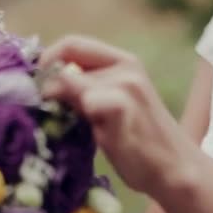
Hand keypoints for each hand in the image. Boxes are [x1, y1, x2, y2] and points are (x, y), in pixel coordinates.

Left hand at [40, 36, 198, 193]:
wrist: (173, 168)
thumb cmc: (140, 141)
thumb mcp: (110, 107)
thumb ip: (84, 90)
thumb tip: (46, 84)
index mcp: (124, 62)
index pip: (72, 44)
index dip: (48, 61)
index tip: (39, 86)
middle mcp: (126, 68)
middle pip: (66, 66)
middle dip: (53, 91)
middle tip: (60, 116)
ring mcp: (127, 86)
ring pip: (71, 85)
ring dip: (68, 109)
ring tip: (89, 130)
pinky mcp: (123, 108)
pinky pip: (88, 102)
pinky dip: (84, 119)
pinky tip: (99, 137)